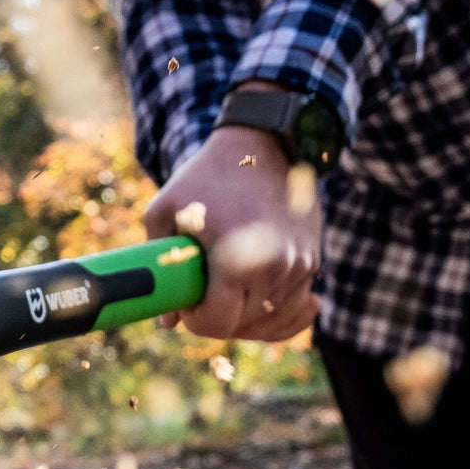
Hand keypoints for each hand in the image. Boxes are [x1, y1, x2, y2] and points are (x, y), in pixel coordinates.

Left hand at [144, 122, 321, 341]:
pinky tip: (259, 305)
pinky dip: (275, 313)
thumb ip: (158, 264)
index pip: (218, 323)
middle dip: (219, 319)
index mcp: (237, 260)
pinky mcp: (312, 262)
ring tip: (227, 294)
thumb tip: (168, 321)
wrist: (264, 142)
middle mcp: (275, 268)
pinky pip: (295, 309)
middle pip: (243, 326)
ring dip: (247, 316)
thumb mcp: (165, 210)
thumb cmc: (207, 175)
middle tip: (203, 298)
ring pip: (270, 321)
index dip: (197, 320)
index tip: (189, 305)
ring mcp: (299, 267)